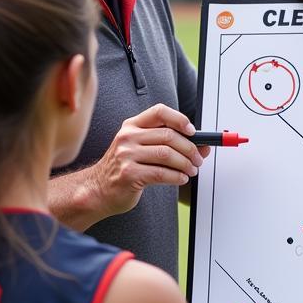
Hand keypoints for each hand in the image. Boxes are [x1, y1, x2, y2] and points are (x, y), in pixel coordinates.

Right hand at [85, 104, 203, 219]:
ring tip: (191, 170)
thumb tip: (203, 146)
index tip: (192, 131)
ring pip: (167, 154)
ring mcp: (126, 155)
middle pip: (168, 136)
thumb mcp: (142, 150)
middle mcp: (127, 137)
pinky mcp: (129, 174)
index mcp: (131, 126)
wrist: (99, 190)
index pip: (159, 112)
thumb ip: (170, 145)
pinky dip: (177, 177)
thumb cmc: (124, 168)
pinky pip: (161, 173)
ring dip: (185, 164)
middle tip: (198, 159)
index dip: (180, 119)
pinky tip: (181, 179)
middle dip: (189, 149)